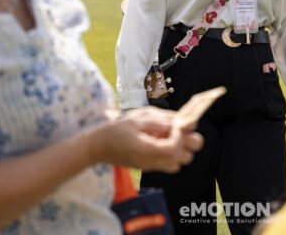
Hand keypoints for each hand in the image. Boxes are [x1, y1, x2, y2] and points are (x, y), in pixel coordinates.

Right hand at [89, 107, 203, 172]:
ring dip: (180, 148)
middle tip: (176, 129)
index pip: (174, 148)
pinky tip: (161, 139)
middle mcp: (152, 162)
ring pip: (178, 162)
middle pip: (184, 158)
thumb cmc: (115, 130)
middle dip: (186, 142)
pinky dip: (172, 152)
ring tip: (169, 134)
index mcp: (147, 150)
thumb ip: (160, 121)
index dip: (179, 135)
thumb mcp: (137, 119)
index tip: (174, 124)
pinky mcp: (151, 166)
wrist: (99, 146)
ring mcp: (152, 166)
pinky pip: (170, 163)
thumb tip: (179, 122)